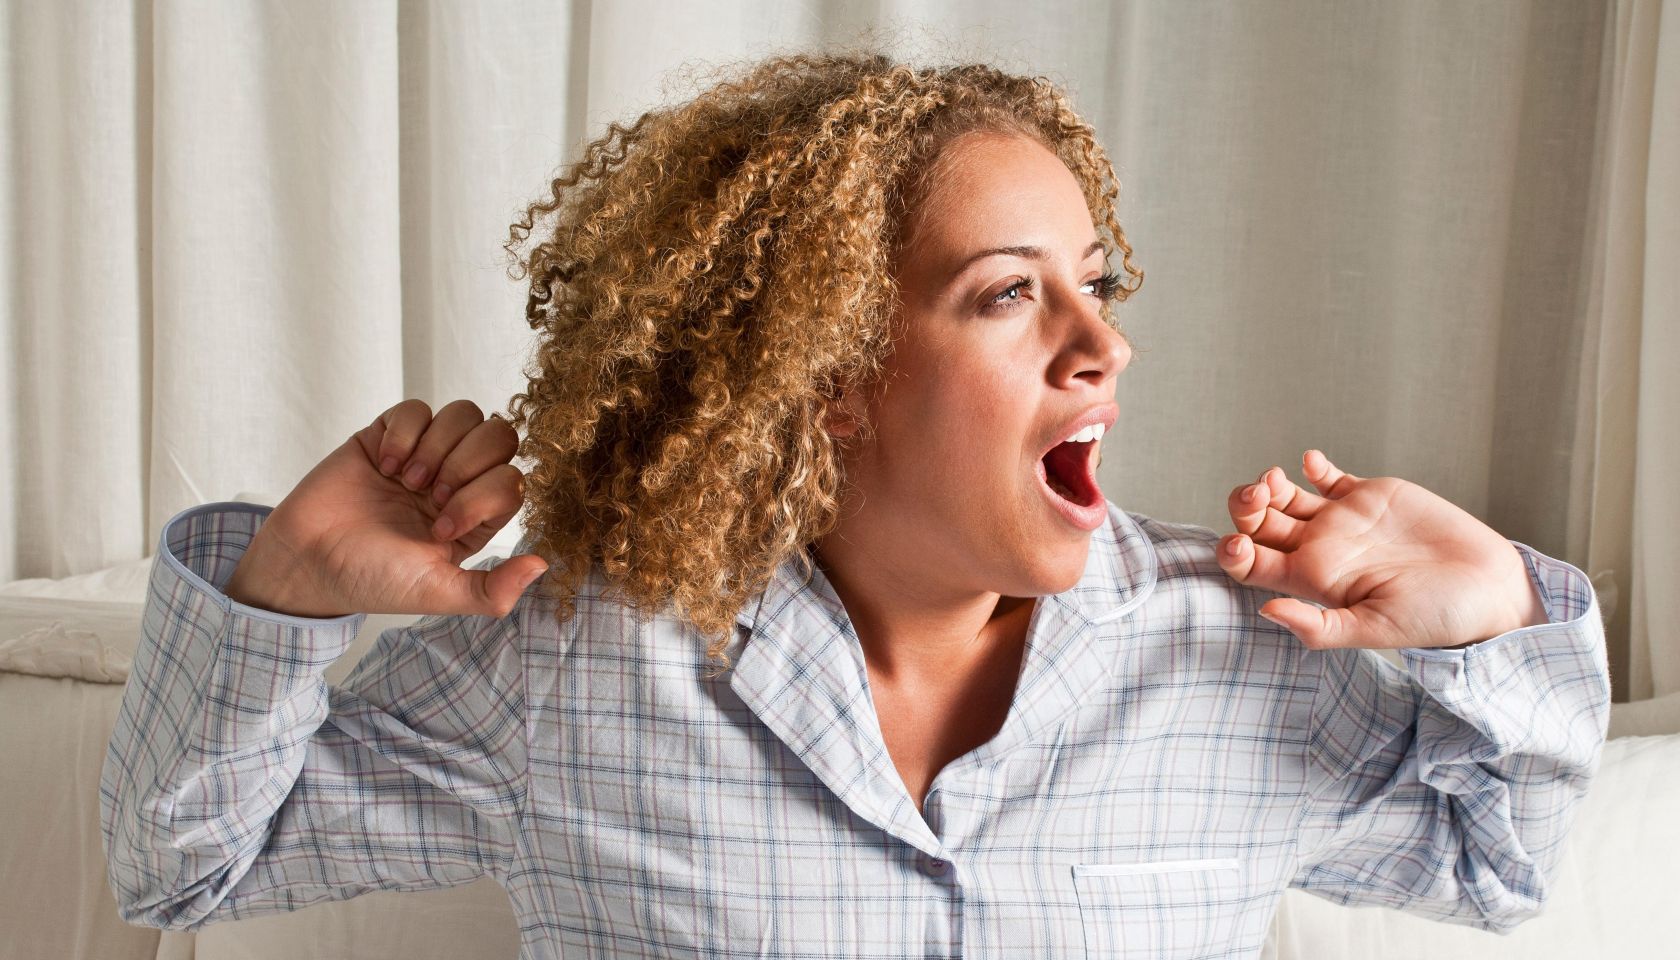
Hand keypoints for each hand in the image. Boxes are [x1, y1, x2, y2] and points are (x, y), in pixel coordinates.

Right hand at [222, 399, 548, 618]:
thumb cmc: (372, 580)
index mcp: (477, 516)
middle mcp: (458, 482)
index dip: (482, 497)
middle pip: (500, 436)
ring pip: (465, 414)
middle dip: (468, 462)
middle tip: (430, 495)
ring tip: (406, 480)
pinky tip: (383, 464)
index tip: (441, 529)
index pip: (513, 480)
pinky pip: (418, 408)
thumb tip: (543, 565)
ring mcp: (425, 455)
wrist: (307, 562)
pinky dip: (404, 433)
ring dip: (437, 446)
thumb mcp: (438, 593)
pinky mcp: (389, 435)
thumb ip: (492, 590)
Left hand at [1214, 450, 1546, 649]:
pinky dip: (1312, 466)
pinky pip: (1328, 477)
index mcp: (1311, 581)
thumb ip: (1321, 626)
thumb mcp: (1376, 629)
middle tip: (1257, 498)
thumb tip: (1266, 611)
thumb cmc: (1437, 619)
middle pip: (1257, 523)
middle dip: (1243, 507)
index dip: (1232, 552)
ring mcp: (1343, 520)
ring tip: (1275, 479)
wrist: (1489, 589)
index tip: (1240, 543)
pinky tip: (1312, 464)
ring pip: (1283, 496)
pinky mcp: (1371, 495)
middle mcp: (1320, 548)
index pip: (1251, 564)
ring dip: (1267, 484)